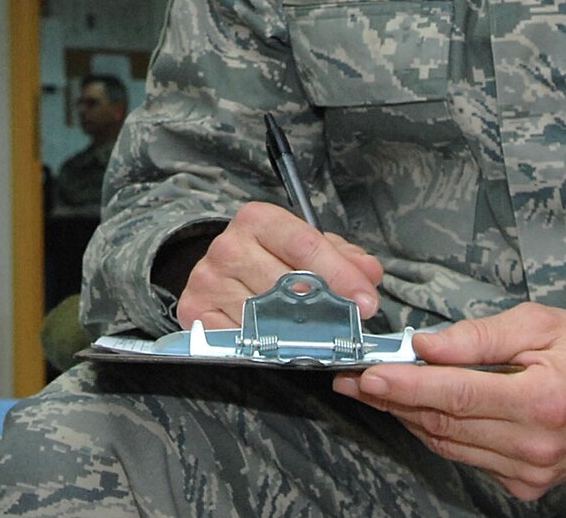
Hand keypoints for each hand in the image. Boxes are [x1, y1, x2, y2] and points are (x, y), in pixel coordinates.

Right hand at [175, 200, 384, 330]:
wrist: (221, 271)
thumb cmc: (269, 257)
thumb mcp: (308, 248)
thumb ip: (343, 257)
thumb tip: (369, 273)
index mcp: (258, 220)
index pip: (304, 245)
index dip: (340, 275)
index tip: (366, 302)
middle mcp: (228, 246)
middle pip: (287, 284)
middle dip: (326, 311)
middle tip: (348, 329)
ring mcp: (208, 279)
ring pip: (265, 316)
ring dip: (297, 335)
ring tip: (316, 339)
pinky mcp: (195, 311)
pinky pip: (239, 338)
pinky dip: (263, 346)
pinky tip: (278, 344)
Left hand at [331, 303, 565, 500]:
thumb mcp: (537, 323)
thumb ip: (478, 337)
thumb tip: (425, 346)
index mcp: (542, 401)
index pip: (457, 394)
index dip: (407, 385)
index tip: (367, 374)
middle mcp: (536, 445)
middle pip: (445, 423)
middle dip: (393, 399)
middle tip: (353, 378)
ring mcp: (531, 471)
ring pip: (449, 444)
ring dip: (408, 416)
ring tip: (375, 389)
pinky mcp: (527, 485)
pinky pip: (466, 457)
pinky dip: (439, 432)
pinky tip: (420, 408)